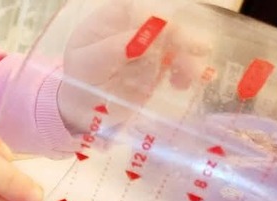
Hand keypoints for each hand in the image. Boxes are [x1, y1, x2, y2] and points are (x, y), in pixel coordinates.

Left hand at [57, 0, 210, 133]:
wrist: (81, 115)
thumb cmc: (78, 86)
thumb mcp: (87, 67)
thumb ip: (110, 50)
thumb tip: (140, 38)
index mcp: (105, 22)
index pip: (134, 8)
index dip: (154, 15)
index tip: (171, 29)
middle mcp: (127, 30)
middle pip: (159, 23)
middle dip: (180, 36)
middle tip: (198, 49)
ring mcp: (143, 48)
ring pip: (173, 44)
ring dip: (187, 56)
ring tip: (193, 75)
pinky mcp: (155, 68)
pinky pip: (175, 64)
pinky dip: (184, 72)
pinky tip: (184, 84)